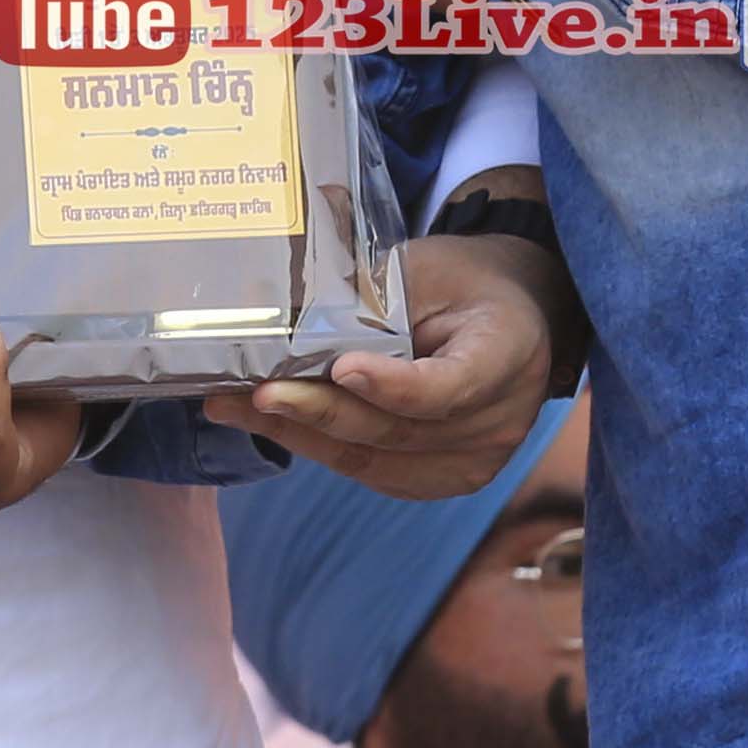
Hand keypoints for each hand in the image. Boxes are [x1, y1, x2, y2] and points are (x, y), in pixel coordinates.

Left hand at [235, 212, 564, 495]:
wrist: (513, 319)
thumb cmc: (464, 283)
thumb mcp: (429, 267)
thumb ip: (372, 293)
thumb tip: (283, 306)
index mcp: (507, 352)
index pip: (448, 385)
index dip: (392, 385)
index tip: (340, 369)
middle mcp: (501, 421)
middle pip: (398, 431)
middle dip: (318, 413)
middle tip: (255, 392)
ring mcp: (476, 463)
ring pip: (375, 461)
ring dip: (301, 436)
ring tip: (234, 408)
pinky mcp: (443, 480)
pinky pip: (372, 473)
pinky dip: (318, 448)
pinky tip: (270, 423)